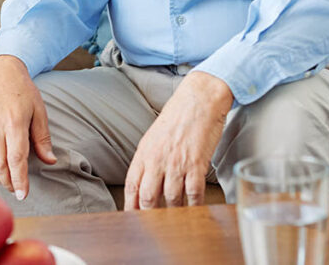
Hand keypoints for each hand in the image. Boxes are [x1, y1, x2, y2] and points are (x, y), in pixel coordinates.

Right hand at [0, 55, 55, 200]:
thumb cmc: (23, 91)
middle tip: (17, 191)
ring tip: (8, 181)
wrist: (0, 73)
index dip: (19, 180)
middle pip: (0, 164)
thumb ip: (42, 139)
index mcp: (14, 123)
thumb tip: (50, 161)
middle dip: (9, 182)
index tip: (22, 195)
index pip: (16, 158)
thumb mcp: (39, 112)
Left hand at [124, 71, 232, 209]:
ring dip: (172, 212)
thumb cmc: (176, 117)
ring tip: (174, 221)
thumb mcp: (153, 137)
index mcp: (144, 153)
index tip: (131, 218)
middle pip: (147, 196)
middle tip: (152, 226)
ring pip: (170, 198)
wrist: (198, 100)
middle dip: (148, 214)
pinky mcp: (196, 164)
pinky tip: (193, 210)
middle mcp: (157, 159)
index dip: (130, 205)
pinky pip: (193, 193)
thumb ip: (148, 159)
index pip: (131, 185)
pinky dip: (193, 205)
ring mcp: (176, 163)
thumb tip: (145, 181)